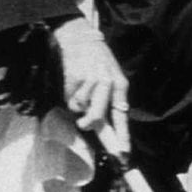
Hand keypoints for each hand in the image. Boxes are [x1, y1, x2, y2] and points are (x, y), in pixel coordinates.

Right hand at [53, 18, 130, 158]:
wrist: (80, 37)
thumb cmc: (97, 61)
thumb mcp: (111, 77)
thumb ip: (109, 101)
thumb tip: (102, 127)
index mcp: (120, 84)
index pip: (121, 115)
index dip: (121, 137)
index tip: (122, 154)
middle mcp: (107, 83)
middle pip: (97, 118)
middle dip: (89, 124)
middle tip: (84, 124)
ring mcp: (91, 81)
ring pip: (80, 108)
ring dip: (77, 104)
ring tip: (80, 87)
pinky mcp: (76, 78)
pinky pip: (70, 98)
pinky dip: (69, 94)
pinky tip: (74, 80)